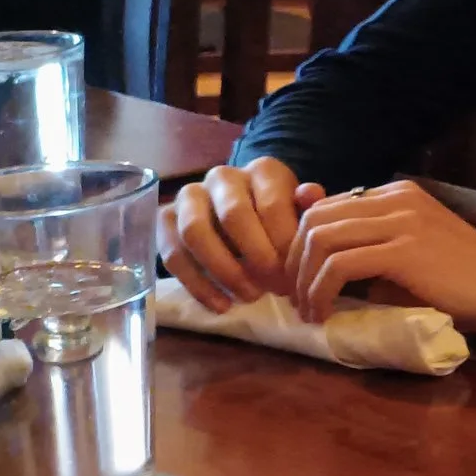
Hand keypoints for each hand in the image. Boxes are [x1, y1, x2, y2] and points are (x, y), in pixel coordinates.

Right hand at [160, 158, 326, 313]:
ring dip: (224, 271)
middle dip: (256, 258)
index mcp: (262, 170)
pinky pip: (173, 253)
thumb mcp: (302, 212)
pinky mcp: (165, 219)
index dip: (283, 244)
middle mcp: (223, 176)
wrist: (245, 218)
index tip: (295, 275)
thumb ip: (307, 206)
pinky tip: (221, 305)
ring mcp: (189, 195)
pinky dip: (197, 284)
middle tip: (275, 289)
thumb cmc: (281, 220)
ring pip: (195, 232)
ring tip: (250, 297)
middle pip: (233, 216)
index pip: (271, 204)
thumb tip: (310, 193)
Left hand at [286, 178, 475, 334]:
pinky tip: (323, 313)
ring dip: (303, 280)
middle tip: (294, 296)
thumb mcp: (408, 250)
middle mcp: (395, 198)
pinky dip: (321, 291)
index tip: (299, 280)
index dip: (301, 244)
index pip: (326, 207)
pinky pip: (340, 266)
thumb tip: (321, 263)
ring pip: (321, 239)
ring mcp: (400, 221)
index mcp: (396, 193)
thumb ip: (371, 246)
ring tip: (307, 309)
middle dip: (293, 261)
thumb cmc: (460, 279)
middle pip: (315, 219)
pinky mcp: (403, 251)